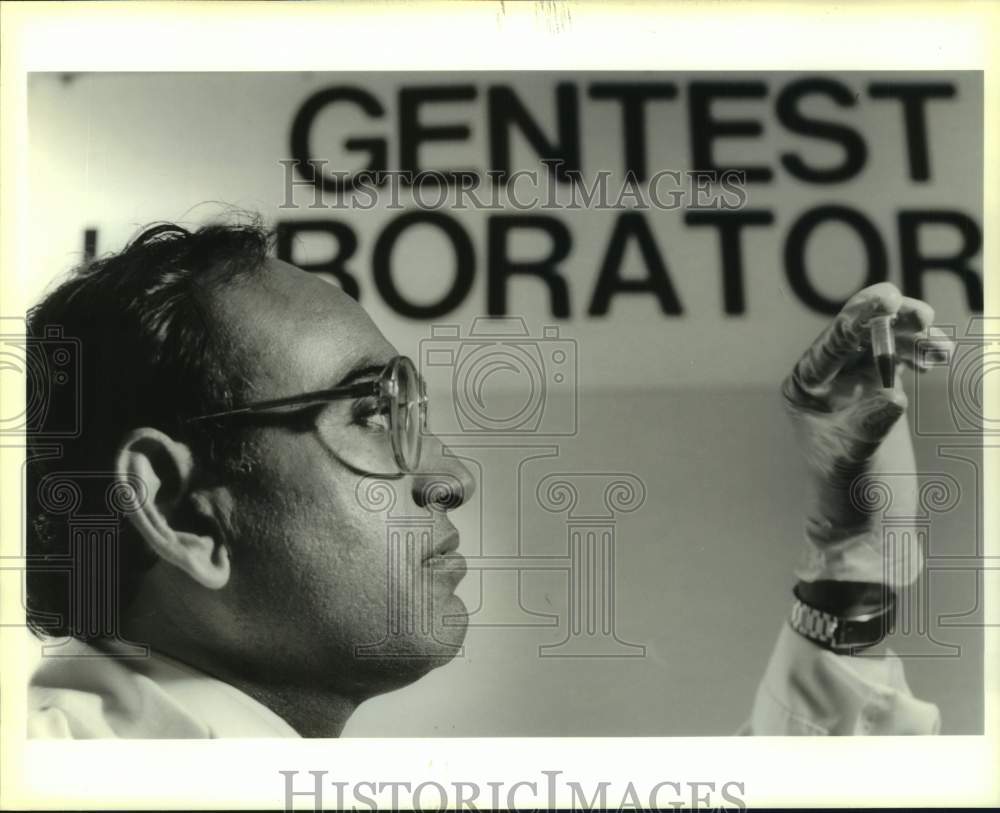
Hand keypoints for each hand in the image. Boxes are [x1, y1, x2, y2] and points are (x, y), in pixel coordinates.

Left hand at [781, 283, 953, 587]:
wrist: (864, 522)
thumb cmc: (847, 494)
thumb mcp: (854, 458)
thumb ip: (870, 424)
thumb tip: (892, 395)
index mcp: (806, 387)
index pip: (832, 343)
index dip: (858, 317)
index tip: (887, 299)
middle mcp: (826, 379)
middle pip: (859, 333)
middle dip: (890, 319)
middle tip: (920, 314)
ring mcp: (854, 383)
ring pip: (884, 342)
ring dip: (912, 336)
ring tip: (939, 347)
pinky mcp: (880, 390)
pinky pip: (900, 358)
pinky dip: (920, 353)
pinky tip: (937, 357)